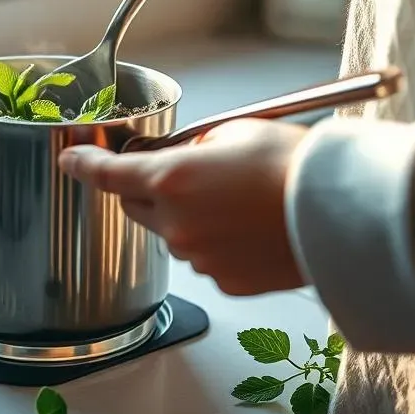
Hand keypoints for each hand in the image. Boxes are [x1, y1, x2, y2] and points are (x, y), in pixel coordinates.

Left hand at [59, 120, 307, 295]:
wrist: (343, 212)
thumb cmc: (293, 165)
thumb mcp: (234, 131)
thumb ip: (194, 146)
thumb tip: (184, 156)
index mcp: (171, 178)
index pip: (108, 175)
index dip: (84, 166)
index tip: (71, 161)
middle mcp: (177, 223)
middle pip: (136, 206)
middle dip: (148, 188)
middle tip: (185, 172)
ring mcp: (200, 257)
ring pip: (173, 234)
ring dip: (186, 217)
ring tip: (234, 202)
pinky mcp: (226, 282)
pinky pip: (204, 258)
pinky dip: (214, 243)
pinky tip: (247, 229)